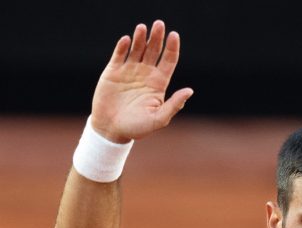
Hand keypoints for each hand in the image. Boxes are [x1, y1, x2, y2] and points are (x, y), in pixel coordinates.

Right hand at [91, 20, 192, 142]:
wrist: (112, 129)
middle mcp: (145, 74)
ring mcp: (129, 71)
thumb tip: (190, 91)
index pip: (168, 60)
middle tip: (159, 24)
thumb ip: (174, 105)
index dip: (172, 47)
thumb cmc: (138, 127)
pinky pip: (119, 55)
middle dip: (157, 37)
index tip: (174, 35)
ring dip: (140, 38)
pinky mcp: (113, 71)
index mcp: (159, 83)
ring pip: (137, 49)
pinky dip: (122, 47)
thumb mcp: (159, 119)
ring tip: (142, 28)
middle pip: (153, 50)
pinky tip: (126, 39)